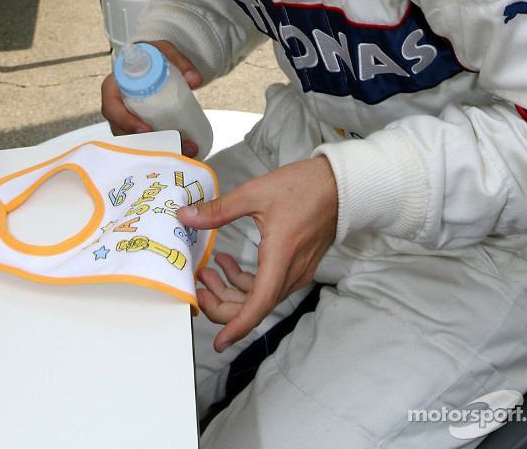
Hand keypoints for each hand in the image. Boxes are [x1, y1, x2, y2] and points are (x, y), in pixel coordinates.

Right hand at [102, 40, 202, 155]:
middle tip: (175, 144)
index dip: (125, 121)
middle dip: (148, 143)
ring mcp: (125, 120)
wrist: (150, 61)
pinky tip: (182, 154)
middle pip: (122, 132)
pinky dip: (161, 150)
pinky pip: (143, 143)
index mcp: (113, 87)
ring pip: (134, 142)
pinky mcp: (136, 128)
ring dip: (159, 150)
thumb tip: (196, 80)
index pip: (111, 108)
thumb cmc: (151, 56)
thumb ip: (181, 62)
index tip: (146, 129)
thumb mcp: (164, 52)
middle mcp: (115, 107)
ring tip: (186, 150)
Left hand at [177, 156, 336, 351]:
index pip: (257, 305)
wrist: (340, 184)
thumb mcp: (254, 193)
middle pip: (255, 306)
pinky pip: (270, 285)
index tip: (219, 342)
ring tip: (210, 271)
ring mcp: (298, 270)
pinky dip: (247, 281)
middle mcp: (292, 271)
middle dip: (223, 304)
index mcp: (281, 257)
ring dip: (233, 290)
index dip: (236, 327)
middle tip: (200, 288)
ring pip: (261, 297)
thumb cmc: (303, 186)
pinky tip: (229, 262)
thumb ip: (218, 210)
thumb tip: (186, 217)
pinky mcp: (299, 265)